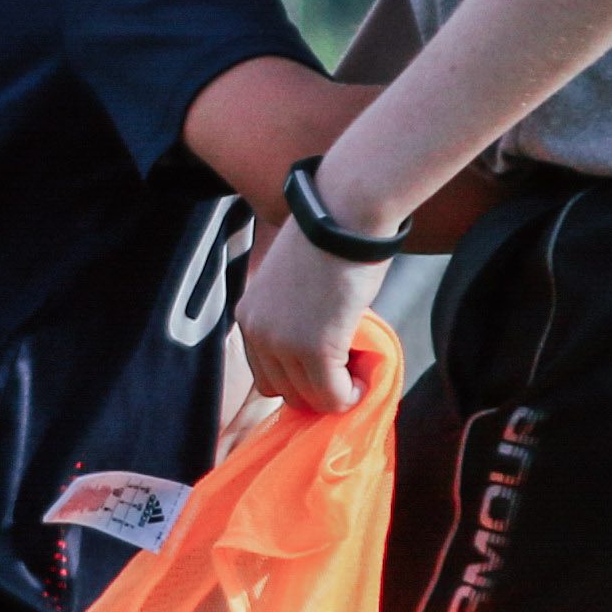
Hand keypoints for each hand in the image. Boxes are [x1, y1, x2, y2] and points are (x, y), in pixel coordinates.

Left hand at [237, 213, 383, 411]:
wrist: (345, 213)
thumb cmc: (329, 236)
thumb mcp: (293, 280)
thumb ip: (293, 313)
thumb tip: (317, 340)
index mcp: (248, 314)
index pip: (264, 372)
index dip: (299, 377)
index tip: (327, 367)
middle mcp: (256, 332)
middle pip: (281, 390)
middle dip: (315, 388)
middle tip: (346, 371)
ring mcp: (283, 343)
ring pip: (308, 398)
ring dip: (335, 393)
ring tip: (358, 371)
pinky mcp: (315, 349)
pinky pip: (332, 396)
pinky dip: (350, 395)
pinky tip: (363, 378)